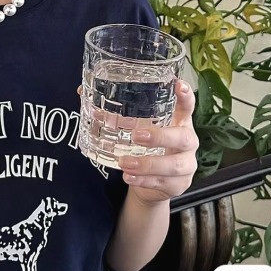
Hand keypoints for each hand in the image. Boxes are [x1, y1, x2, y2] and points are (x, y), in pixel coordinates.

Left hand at [76, 79, 198, 205]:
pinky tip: (129, 177)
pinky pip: (164, 183)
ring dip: (148, 164)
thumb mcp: (135, 127)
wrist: (152, 183)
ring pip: (174, 165)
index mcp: (179, 122)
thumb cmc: (145, 146)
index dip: (186, 96)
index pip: (187, 106)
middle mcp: (187, 142)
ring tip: (125, 162)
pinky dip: (144, 181)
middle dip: (160, 136)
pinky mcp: (179, 184)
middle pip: (182, 137)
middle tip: (137, 136)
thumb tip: (82, 91)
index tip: (179, 85)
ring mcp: (186, 165)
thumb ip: (115, 111)